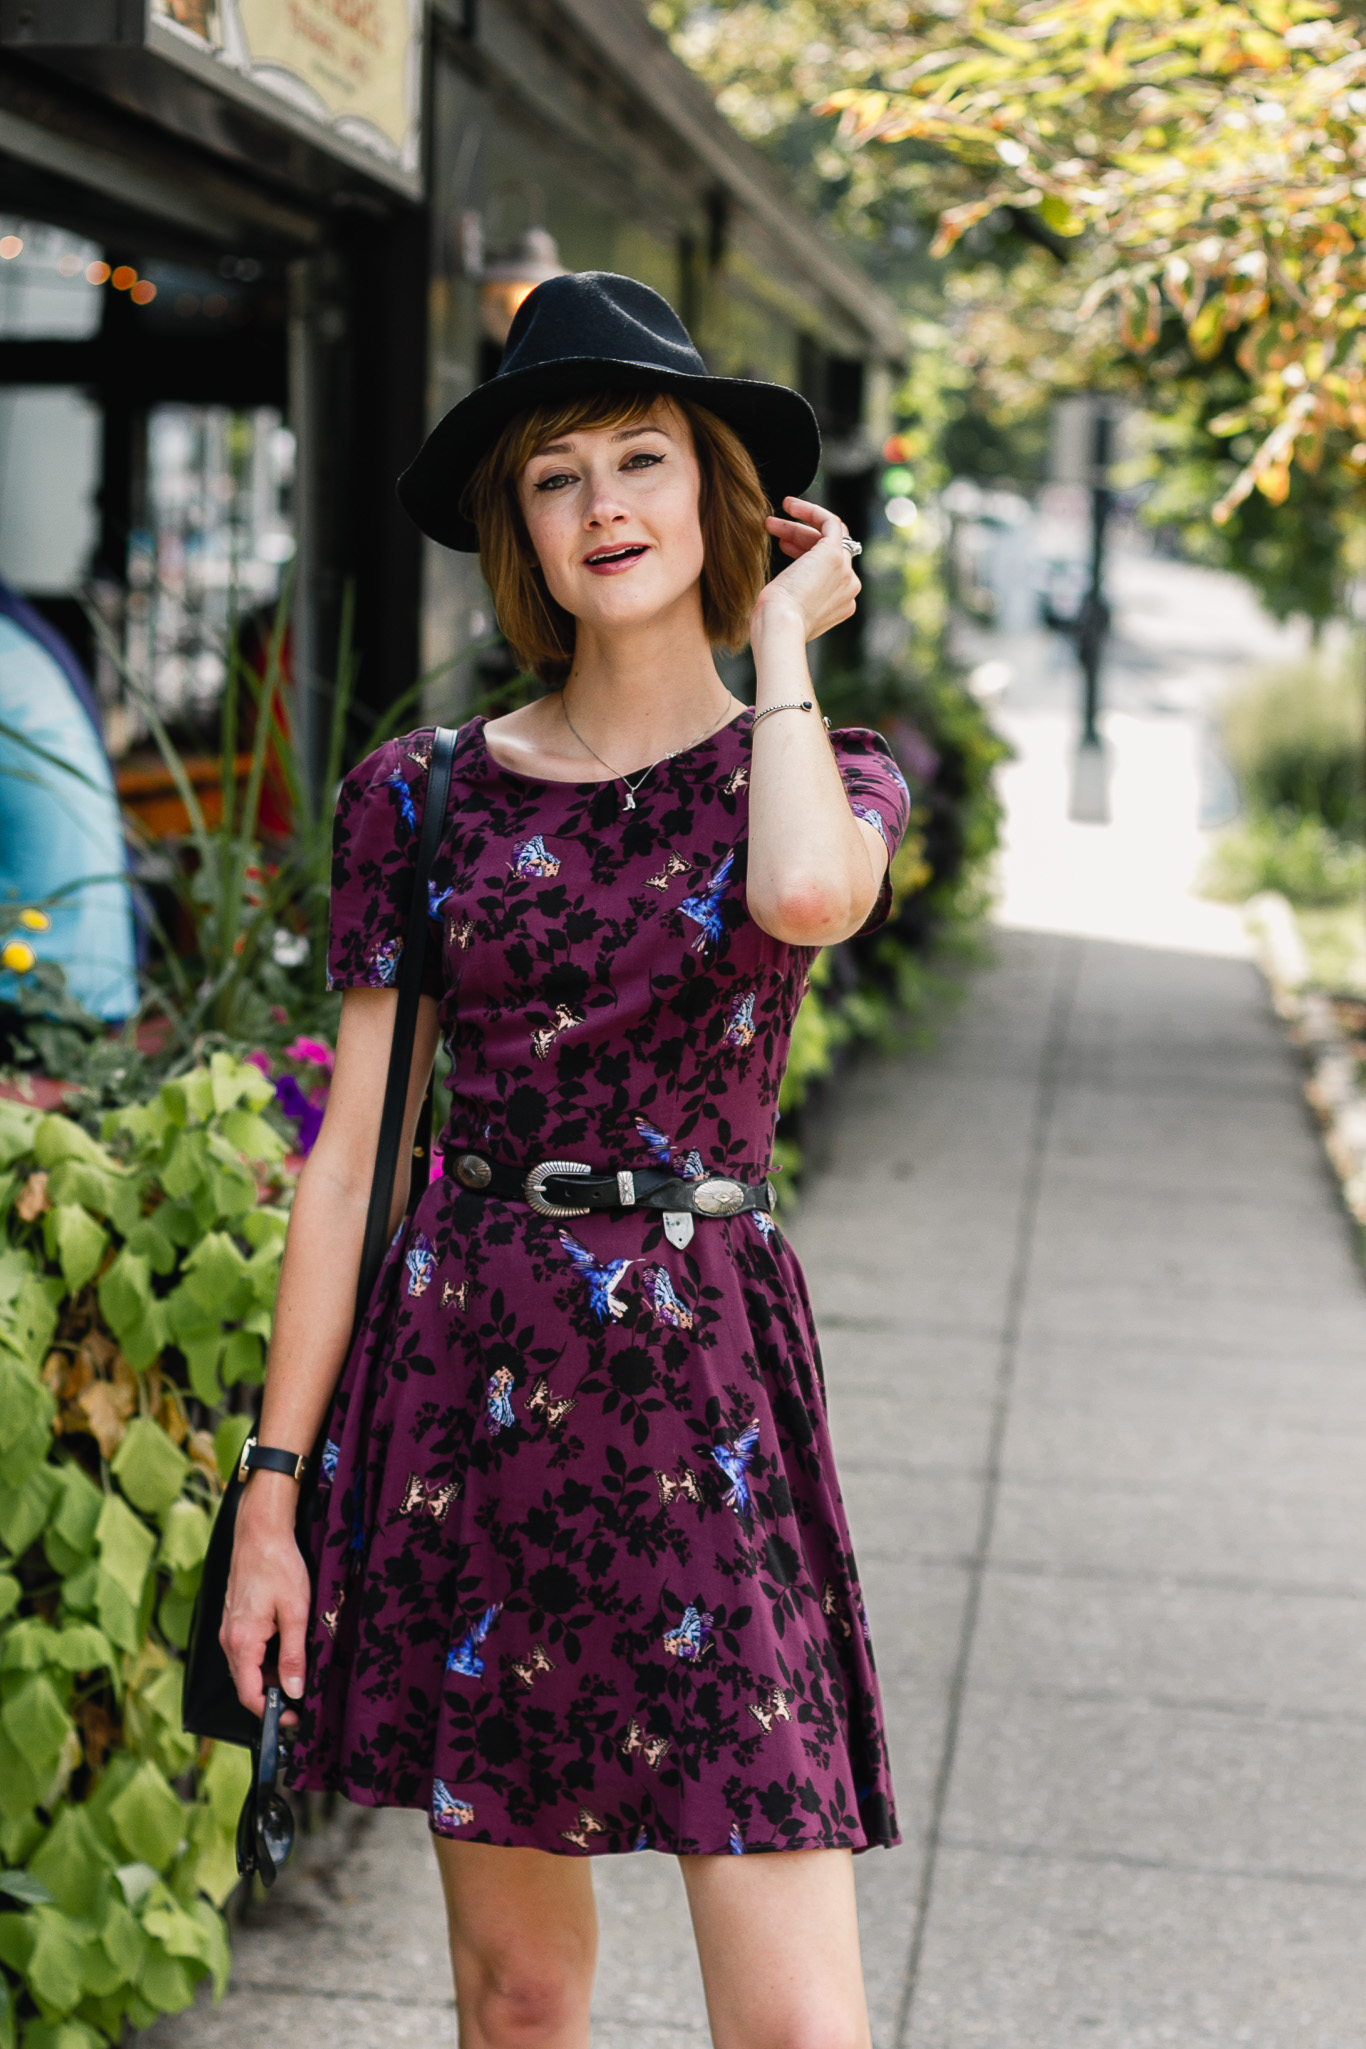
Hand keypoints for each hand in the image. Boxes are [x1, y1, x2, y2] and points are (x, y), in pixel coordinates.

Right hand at [220, 1479, 310, 1722]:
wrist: (260, 1531)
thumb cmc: (279, 1566)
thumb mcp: (295, 1612)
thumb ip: (294, 1655)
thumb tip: (294, 1691)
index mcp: (242, 1642)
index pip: (249, 1694)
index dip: (271, 1712)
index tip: (293, 1718)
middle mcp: (229, 1639)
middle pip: (246, 1683)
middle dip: (272, 1696)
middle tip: (302, 1697)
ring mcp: (229, 1628)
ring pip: (246, 1666)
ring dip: (269, 1676)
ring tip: (298, 1673)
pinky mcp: (234, 1618)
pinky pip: (245, 1649)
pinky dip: (263, 1658)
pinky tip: (285, 1649)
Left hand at [751, 496, 860, 644]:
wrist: (779, 627)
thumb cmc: (773, 624)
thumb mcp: (788, 610)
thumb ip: (796, 597)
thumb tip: (785, 587)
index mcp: (841, 605)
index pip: (829, 569)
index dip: (805, 552)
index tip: (781, 545)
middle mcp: (849, 589)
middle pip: (828, 551)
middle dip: (798, 537)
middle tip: (772, 529)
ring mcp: (846, 572)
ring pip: (827, 536)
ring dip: (798, 526)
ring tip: (769, 522)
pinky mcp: (836, 555)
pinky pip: (830, 521)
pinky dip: (811, 511)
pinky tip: (789, 505)